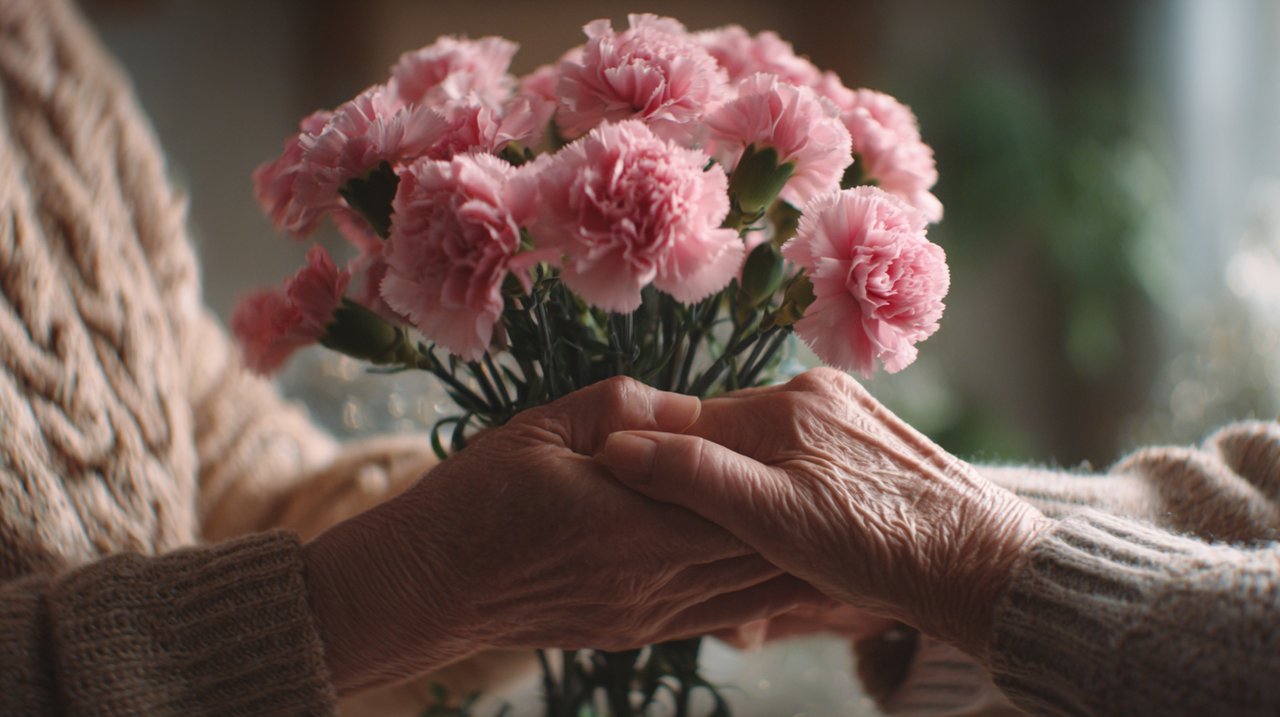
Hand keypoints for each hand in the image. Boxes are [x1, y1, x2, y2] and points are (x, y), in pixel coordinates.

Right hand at [304, 377, 819, 693]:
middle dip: (812, 521)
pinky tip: (791, 577)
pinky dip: (763, 595)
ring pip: (749, 590)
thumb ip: (625, 411)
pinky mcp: (636, 631)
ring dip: (800, 564)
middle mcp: (650, 580)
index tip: (835, 441)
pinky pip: (719, 615)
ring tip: (856, 539)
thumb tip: (690, 410)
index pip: (733, 494)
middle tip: (873, 495)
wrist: (428, 585)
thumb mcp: (544, 427)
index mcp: (629, 521)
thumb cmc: (476, 497)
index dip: (786, 468)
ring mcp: (646, 614)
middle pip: (757, 549)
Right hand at [599, 369, 1049, 656]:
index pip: (688, 425)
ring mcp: (845, 411)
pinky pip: (799, 455)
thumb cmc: (879, 550)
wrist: (986, 568)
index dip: (659, 472)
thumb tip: (620, 446)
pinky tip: (801, 525)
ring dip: (745, 489)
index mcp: (784, 405)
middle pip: (725, 433)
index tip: (649, 518)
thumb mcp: (773, 520)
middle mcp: (814, 392)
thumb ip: (695, 477)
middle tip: (703, 546)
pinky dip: (784, 487)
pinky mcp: (868, 436)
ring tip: (759, 543)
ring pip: (762, 447)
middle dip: (704, 485)